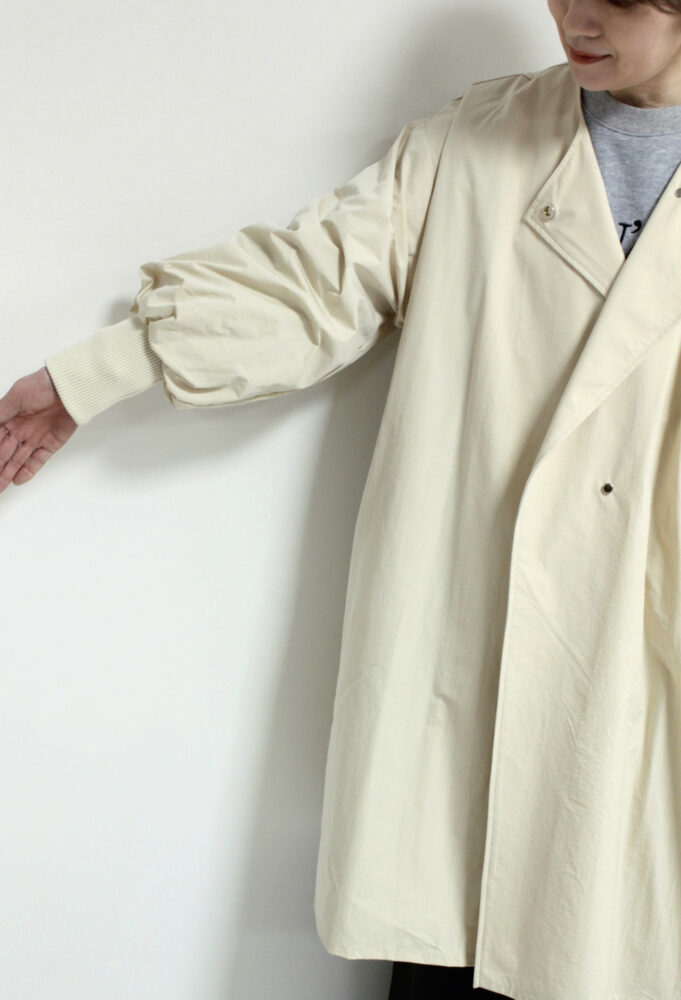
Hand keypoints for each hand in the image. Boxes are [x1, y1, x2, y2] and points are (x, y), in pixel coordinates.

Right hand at [0, 367, 77, 493]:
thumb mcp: (16, 397)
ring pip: (18, 460)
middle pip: (4, 453)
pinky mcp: (50, 444)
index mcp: (9, 418)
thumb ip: (0, 413)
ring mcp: (35, 438)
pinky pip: (38, 460)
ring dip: (8, 473)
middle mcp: (20, 430)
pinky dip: (28, 471)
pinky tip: (18, 480)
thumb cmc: (42, 386)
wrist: (69, 388)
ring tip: (0, 487)